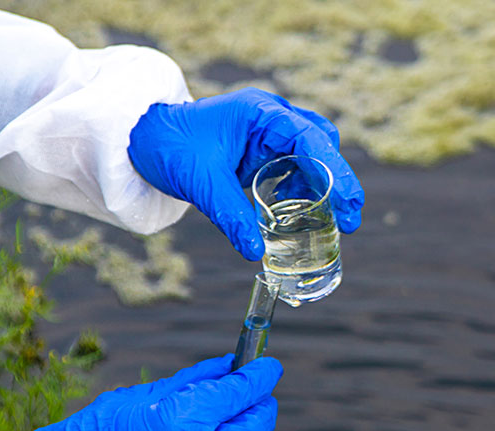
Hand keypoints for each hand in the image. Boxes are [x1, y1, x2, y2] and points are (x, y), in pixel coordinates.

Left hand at [127, 87, 364, 259]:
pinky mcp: (259, 150)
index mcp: (260, 114)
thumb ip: (231, 216)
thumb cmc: (170, 147)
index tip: (350, 202)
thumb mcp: (201, 183)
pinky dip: (299, 190)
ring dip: (319, 188)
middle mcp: (269, 119)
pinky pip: (291, 167)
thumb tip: (256, 252)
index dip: (334, 170)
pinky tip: (295, 212)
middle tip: (350, 219)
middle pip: (319, 146)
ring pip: (309, 157)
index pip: (310, 138)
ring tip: (326, 221)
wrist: (143, 139)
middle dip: (337, 182)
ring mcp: (266, 133)